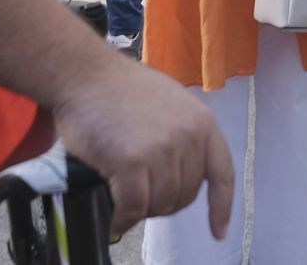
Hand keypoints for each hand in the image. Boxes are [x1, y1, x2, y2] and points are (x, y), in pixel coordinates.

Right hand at [51, 61, 234, 239]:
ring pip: (160, 204)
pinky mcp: (131, 163)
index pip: (222, 173)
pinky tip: (116, 218)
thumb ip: (182, 133)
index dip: (221, 206)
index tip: (218, 231)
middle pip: (186, 195)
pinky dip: (124, 218)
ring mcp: (160, 150)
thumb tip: (180, 171)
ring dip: (142, 210)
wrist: (84, 74)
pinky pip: (133, 208)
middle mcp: (187, 137)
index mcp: (201, 122)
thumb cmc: (119, 86)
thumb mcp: (169, 101)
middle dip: (164, 203)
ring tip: (125, 199)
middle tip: (141, 195)